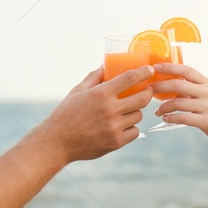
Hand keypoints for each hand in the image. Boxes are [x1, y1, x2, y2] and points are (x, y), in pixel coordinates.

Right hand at [37, 65, 155, 161]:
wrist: (57, 142)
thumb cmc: (66, 113)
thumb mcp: (78, 91)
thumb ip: (94, 77)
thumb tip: (105, 65)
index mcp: (101, 94)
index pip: (130, 78)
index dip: (144, 72)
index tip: (150, 70)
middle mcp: (110, 110)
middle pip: (142, 98)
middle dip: (147, 93)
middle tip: (147, 91)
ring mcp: (114, 127)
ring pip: (138, 115)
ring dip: (135, 111)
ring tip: (128, 110)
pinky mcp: (116, 142)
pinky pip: (134, 132)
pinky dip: (131, 128)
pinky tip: (123, 125)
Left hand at [146, 64, 207, 150]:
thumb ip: (193, 92)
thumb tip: (169, 88)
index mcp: (207, 84)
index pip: (186, 70)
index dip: (169, 67)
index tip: (154, 67)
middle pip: (178, 84)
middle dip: (160, 86)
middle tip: (149, 90)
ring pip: (178, 102)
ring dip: (163, 107)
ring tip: (158, 111)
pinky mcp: (207, 121)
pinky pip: (183, 118)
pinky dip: (171, 118)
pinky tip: (166, 119)